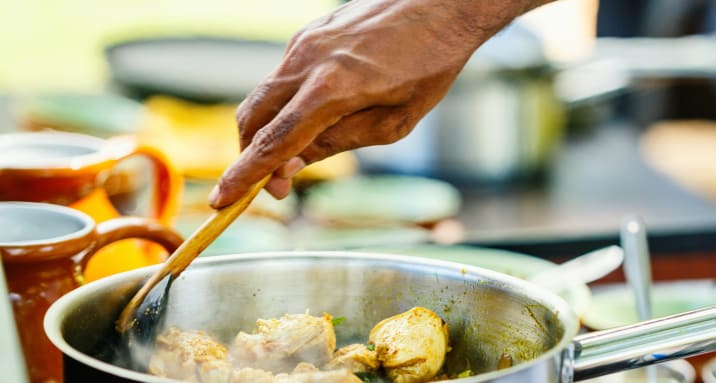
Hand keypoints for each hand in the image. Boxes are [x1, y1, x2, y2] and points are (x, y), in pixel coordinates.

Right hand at [209, 0, 551, 207]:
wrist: (441, 7)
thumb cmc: (430, 67)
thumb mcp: (393, 123)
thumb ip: (338, 144)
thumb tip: (291, 165)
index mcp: (332, 89)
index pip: (275, 141)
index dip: (245, 175)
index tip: (223, 200)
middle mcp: (309, 61)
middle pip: (252, 117)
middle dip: (249, 155)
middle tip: (273, 185)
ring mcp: (304, 43)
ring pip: (263, 95)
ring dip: (266, 130)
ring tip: (297, 153)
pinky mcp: (308, 34)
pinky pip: (283, 76)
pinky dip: (284, 103)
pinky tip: (315, 115)